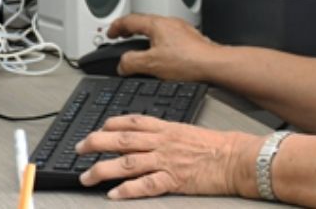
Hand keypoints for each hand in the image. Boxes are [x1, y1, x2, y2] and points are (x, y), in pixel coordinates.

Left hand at [76, 115, 261, 198]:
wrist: (236, 157)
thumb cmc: (217, 145)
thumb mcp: (188, 130)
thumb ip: (167, 133)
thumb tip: (150, 135)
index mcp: (166, 128)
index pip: (132, 121)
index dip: (110, 123)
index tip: (98, 127)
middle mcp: (162, 142)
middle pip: (121, 139)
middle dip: (96, 143)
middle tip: (79, 149)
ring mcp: (166, 161)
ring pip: (126, 162)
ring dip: (102, 169)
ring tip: (87, 176)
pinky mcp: (173, 180)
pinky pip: (145, 185)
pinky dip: (128, 190)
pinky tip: (114, 194)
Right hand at [107, 13, 221, 80]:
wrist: (214, 65)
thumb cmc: (188, 61)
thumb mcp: (151, 64)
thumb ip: (131, 63)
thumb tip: (122, 65)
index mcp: (156, 24)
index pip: (129, 20)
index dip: (116, 27)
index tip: (110, 33)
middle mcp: (169, 23)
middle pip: (144, 22)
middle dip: (130, 30)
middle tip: (121, 36)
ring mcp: (181, 30)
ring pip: (157, 30)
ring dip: (145, 37)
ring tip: (140, 48)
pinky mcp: (190, 40)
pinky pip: (169, 38)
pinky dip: (159, 43)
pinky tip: (162, 56)